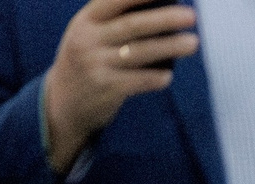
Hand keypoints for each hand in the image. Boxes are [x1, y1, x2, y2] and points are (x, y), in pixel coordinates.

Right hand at [43, 0, 198, 173]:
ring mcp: (96, 65)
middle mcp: (88, 40)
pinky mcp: (105, 89)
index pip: (115, 0)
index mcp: (86, 20)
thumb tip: (160, 9)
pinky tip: (169, 75)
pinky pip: (137, 81)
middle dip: (164, 19)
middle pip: (132, 25)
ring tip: (193, 43)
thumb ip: (112, 20)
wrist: (61, 103)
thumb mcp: (88, 34)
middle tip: (191, 16)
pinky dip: (155, 77)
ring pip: (139, 53)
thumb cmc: (86, 61)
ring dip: (169, 47)